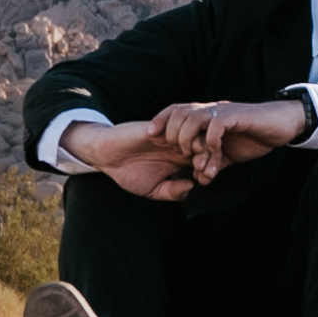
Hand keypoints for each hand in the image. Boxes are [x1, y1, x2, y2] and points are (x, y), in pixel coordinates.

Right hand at [65, 109, 204, 199]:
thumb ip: (172, 191)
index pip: (205, 158)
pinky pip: (177, 124)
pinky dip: (183, 136)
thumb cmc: (129, 173)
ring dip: (199, 146)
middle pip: (207, 143)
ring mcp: (168, 134)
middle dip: (210, 156)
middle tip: (203, 169)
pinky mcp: (157, 126)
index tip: (204, 180)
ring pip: (196, 132)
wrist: (106, 157)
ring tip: (193, 161)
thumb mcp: (153, 190)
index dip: (211, 168)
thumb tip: (191, 186)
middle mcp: (178, 144)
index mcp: (180, 158)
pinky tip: (179, 151)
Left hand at [170, 96, 312, 178]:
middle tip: (177, 153)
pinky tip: (215, 153)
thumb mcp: (228, 153)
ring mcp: (223, 112)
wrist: (280, 126)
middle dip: (171, 132)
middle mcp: (211, 110)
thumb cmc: (253, 137)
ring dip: (189, 138)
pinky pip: (216, 126)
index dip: (160, 119)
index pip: (175, 110)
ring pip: (194, 117)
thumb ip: (212, 162)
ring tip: (193, 156)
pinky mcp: (237, 117)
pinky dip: (212, 141)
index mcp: (205, 115)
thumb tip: (199, 178)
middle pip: (179, 111)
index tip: (149, 135)